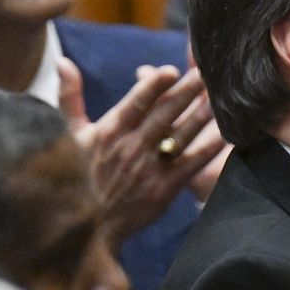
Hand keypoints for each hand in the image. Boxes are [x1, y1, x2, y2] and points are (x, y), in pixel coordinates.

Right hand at [58, 57, 226, 240]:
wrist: (87, 228)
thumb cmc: (77, 175)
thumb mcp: (70, 135)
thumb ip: (70, 97)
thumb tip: (63, 61)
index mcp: (109, 131)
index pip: (136, 103)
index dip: (154, 86)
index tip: (171, 70)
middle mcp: (131, 147)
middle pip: (165, 114)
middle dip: (186, 92)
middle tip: (205, 74)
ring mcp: (150, 168)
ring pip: (181, 134)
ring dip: (201, 114)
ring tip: (218, 97)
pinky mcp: (165, 188)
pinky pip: (192, 162)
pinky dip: (209, 147)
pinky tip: (225, 133)